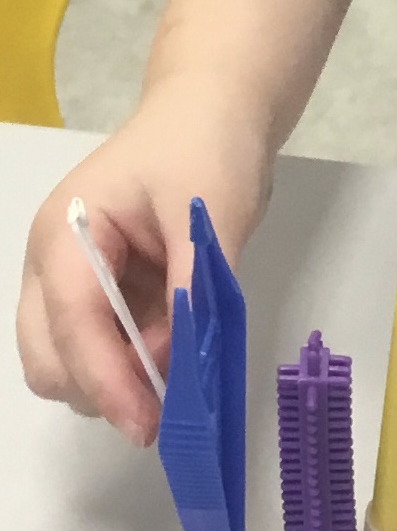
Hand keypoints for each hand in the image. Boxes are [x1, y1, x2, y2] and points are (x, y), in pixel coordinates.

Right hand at [15, 76, 273, 446]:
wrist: (213, 108)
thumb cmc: (207, 145)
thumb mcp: (208, 212)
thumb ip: (194, 287)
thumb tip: (184, 362)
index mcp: (66, 234)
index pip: (71, 323)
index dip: (107, 379)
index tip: (148, 423)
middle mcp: (51, 264)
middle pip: (49, 358)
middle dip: (102, 388)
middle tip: (170, 400)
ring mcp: (70, 281)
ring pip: (68, 364)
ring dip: (118, 380)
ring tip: (180, 366)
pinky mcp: (99, 294)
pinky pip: (102, 349)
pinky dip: (132, 365)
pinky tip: (176, 352)